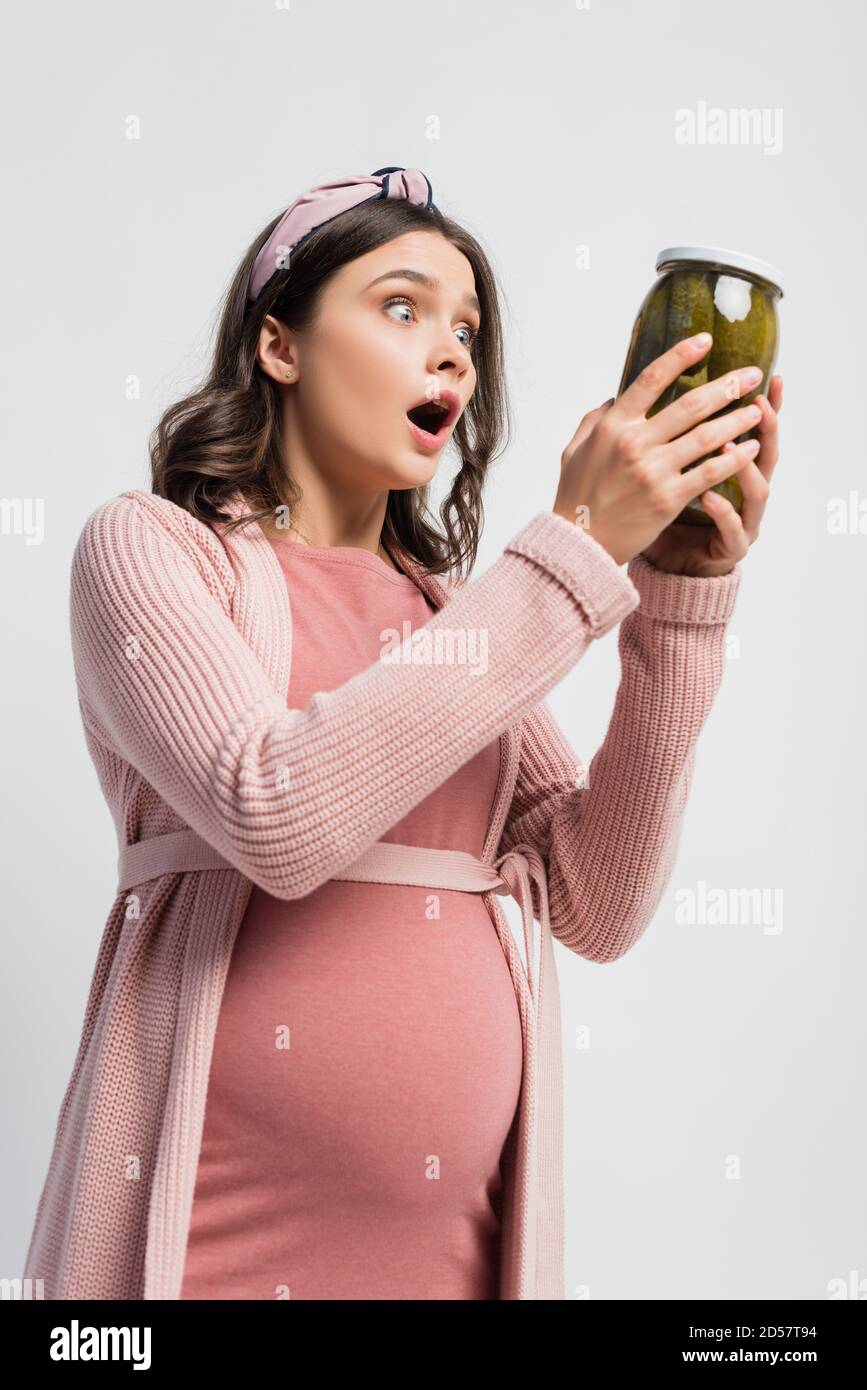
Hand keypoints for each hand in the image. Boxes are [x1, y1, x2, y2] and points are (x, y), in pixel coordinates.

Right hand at [553, 333, 768, 566]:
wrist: (579, 543)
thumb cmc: (576, 496)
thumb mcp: (575, 450)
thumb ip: (596, 419)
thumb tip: (616, 398)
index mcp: (613, 426)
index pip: (652, 379)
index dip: (681, 355)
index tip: (705, 341)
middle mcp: (635, 443)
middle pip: (691, 404)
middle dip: (727, 386)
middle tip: (751, 374)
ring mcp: (654, 471)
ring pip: (708, 436)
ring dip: (738, 419)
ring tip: (757, 409)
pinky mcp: (668, 498)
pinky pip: (710, 472)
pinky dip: (735, 458)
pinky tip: (751, 448)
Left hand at [639, 375, 782, 576]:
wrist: (667, 567)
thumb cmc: (665, 516)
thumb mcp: (664, 470)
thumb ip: (662, 436)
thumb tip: (641, 396)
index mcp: (730, 470)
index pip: (751, 431)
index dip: (764, 405)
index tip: (768, 375)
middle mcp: (743, 493)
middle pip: (766, 454)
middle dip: (767, 428)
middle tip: (759, 403)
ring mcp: (742, 521)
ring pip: (758, 491)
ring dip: (746, 467)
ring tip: (732, 446)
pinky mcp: (728, 548)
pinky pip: (733, 530)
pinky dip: (724, 513)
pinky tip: (710, 497)